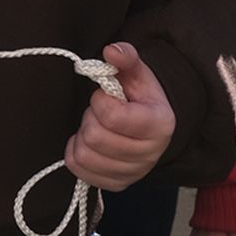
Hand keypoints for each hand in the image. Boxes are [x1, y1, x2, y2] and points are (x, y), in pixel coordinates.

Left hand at [65, 41, 175, 191]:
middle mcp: (150, 154)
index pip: (112, 116)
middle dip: (91, 117)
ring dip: (83, 135)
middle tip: (100, 111)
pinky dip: (76, 152)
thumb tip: (111, 51)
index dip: (101, 101)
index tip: (107, 95)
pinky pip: (78, 169)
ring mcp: (133, 173)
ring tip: (97, 126)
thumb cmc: (141, 98)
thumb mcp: (138, 74)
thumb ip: (126, 59)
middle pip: (95, 137)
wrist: (150, 127)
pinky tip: (90, 142)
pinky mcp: (115, 184)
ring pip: (84, 154)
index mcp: (159, 124)